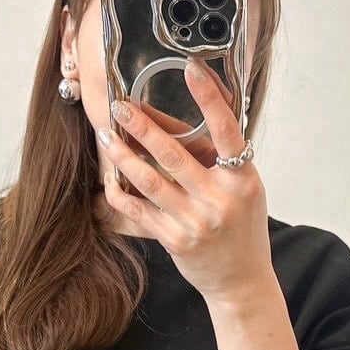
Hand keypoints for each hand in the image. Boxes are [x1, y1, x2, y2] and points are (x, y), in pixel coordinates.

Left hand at [96, 57, 272, 306]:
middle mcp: (220, 199)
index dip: (210, 99)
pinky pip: (140, 211)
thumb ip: (215, 159)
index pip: (227, 132)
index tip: (192, 68)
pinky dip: (121, 193)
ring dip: (123, 156)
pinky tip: (108, 178)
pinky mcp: (175, 240)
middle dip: (143, 127)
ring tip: (106, 136)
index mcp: (243, 179)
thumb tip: (168, 123)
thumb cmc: (241, 227)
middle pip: (175, 154)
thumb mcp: (242, 188)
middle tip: (120, 106)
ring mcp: (196, 221)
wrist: (241, 280)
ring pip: (150, 181)